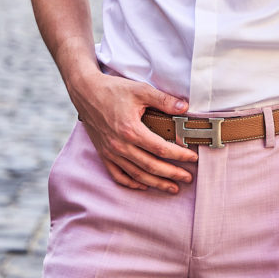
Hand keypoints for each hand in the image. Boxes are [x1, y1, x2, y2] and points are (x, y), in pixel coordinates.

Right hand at [70, 68, 197, 194]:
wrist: (86, 92)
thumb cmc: (112, 89)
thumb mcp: (140, 89)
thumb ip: (164, 100)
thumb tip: (185, 108)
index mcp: (131, 130)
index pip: (161, 149)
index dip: (179, 155)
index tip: (192, 158)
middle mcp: (120, 145)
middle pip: (151, 166)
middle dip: (172, 174)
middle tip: (188, 178)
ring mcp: (111, 152)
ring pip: (136, 175)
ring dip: (156, 183)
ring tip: (172, 188)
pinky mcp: (103, 154)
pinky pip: (118, 175)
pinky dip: (132, 183)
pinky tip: (144, 184)